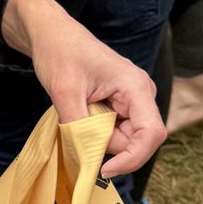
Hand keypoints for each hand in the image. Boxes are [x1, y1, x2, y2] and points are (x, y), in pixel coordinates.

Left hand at [3, 0, 164, 179]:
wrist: (51, 34)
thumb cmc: (59, 53)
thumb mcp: (64, 92)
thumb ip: (80, 127)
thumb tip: (90, 158)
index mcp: (135, 86)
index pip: (151, 134)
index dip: (132, 158)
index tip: (104, 169)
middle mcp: (141, 94)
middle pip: (138, 140)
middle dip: (110, 147)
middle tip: (78, 132)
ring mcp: (132, 100)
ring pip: (125, 138)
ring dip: (101, 139)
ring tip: (78, 114)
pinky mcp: (121, 104)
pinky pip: (116, 130)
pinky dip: (98, 133)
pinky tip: (82, 116)